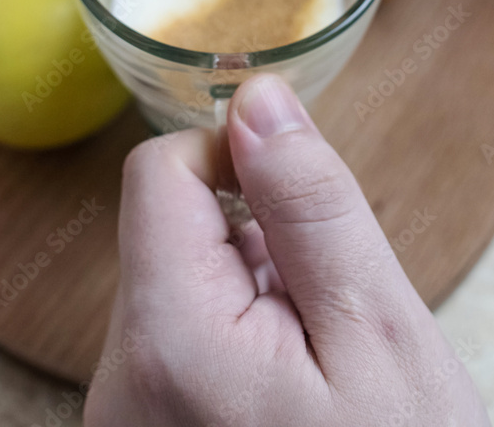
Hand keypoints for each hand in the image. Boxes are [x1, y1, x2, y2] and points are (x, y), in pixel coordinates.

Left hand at [84, 74, 488, 426]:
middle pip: (166, 227)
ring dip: (245, 290)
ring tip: (307, 363)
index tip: (294, 209)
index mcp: (168, 337)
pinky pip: (174, 335)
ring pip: (175, 277)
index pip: (158, 171)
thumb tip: (259, 98)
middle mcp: (116, 377)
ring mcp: (120, 412)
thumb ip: (310, 204)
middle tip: (319, 314)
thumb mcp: (377, 332)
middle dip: (249, 239)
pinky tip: (281, 392)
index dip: (232, 162)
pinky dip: (230, 335)